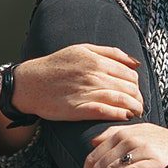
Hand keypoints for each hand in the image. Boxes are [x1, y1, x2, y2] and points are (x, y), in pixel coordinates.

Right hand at [10, 45, 144, 123]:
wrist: (29, 83)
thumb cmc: (56, 66)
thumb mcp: (82, 49)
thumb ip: (111, 53)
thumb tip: (135, 62)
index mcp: (97, 61)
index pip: (130, 74)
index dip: (137, 85)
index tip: (136, 93)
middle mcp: (94, 75)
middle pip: (129, 88)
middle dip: (138, 98)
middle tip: (138, 105)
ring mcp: (87, 92)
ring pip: (122, 100)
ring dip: (133, 108)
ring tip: (135, 113)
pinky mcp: (78, 109)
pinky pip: (106, 112)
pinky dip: (119, 115)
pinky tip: (124, 117)